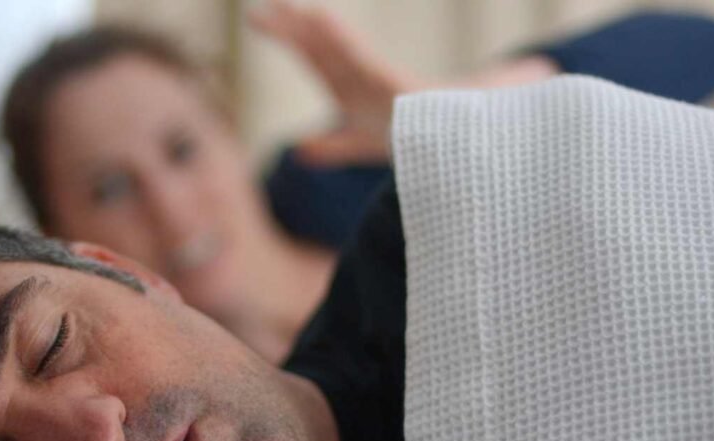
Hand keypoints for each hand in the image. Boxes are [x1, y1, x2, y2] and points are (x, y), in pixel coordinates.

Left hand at [249, 0, 422, 164]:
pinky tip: (326, 26)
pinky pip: (365, 64)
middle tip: (257, 11)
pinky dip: (344, 44)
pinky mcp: (396, 88)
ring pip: (340, 52)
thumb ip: (331, 147)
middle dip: (291, 28)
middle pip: (320, 49)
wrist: (458, 138)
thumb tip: (299, 152)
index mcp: (350, 87)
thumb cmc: (410, 133)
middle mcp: (361, 79)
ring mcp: (379, 82)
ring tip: (292, 12)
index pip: (312, 56)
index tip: (256, 18)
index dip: (286, 37)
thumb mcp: (362, 143)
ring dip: (317, 32)